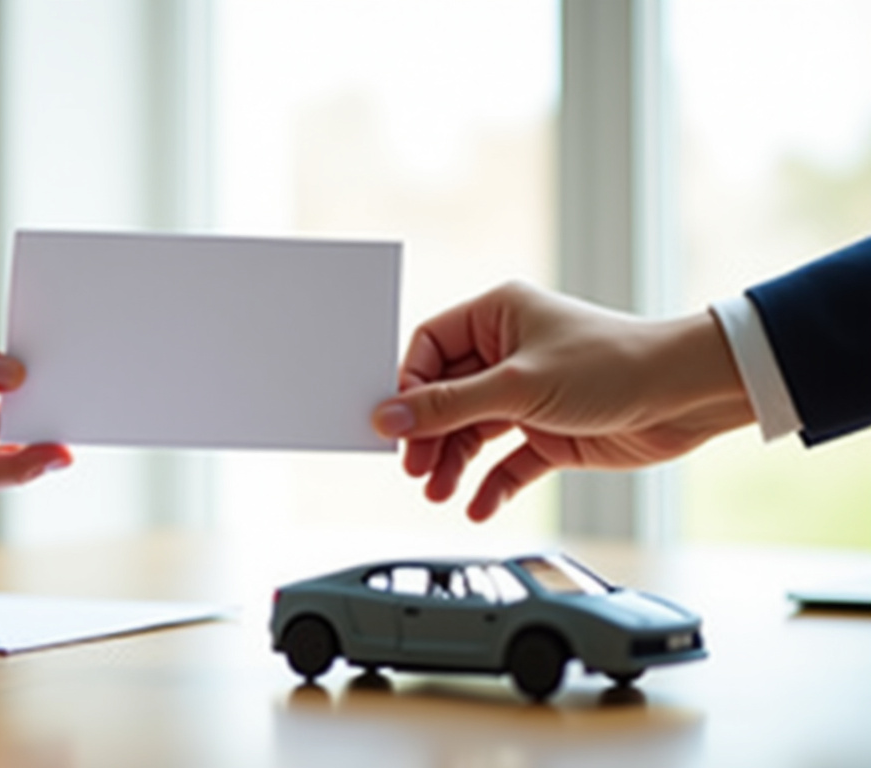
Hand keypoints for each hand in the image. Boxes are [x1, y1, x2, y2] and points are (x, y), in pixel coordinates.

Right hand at [371, 281, 752, 520]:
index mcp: (497, 316)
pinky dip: (490, 483)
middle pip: (446, 395)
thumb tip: (388, 416)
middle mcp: (508, 352)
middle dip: (429, 434)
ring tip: (438, 492)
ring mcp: (528, 394)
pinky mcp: (550, 432)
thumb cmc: (614, 365)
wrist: (688, 397)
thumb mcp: (518, 386)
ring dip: (453, 463)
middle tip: (414, 467)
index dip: (409, 387)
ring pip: (472, 431)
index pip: (428, 348)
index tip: (394, 424)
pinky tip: (477, 505)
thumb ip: (449, 406)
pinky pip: (506, 461)